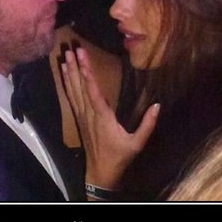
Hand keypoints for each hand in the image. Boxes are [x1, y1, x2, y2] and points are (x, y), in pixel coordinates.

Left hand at [61, 47, 159, 189]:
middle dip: (76, 67)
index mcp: (102, 118)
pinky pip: (71, 97)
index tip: (83, 59)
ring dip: (69, 72)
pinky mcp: (79, 118)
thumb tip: (157, 106)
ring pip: (74, 90)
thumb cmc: (119, 156)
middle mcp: (89, 114)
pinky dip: (67, 84)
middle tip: (72, 49)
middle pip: (80, 87)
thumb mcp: (136, 143)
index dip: (88, 75)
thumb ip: (147, 125)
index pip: (93, 92)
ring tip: (66, 55)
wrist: (100, 172)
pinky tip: (64, 73)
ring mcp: (82, 116)